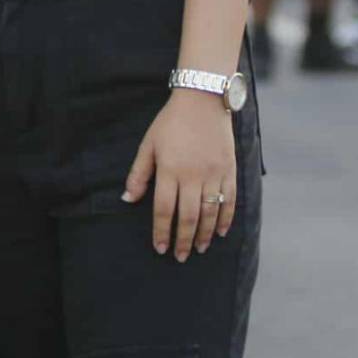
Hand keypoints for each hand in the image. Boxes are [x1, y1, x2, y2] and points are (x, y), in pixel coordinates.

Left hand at [122, 91, 236, 260]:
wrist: (203, 100)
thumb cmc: (171, 122)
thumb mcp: (148, 144)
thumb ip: (139, 174)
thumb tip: (127, 199)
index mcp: (169, 169)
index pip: (163, 209)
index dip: (161, 231)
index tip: (160, 248)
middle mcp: (193, 175)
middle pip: (188, 216)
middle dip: (183, 240)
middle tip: (180, 257)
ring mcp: (214, 174)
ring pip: (209, 213)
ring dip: (203, 234)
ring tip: (198, 249)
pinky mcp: (229, 170)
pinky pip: (229, 201)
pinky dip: (225, 219)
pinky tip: (219, 233)